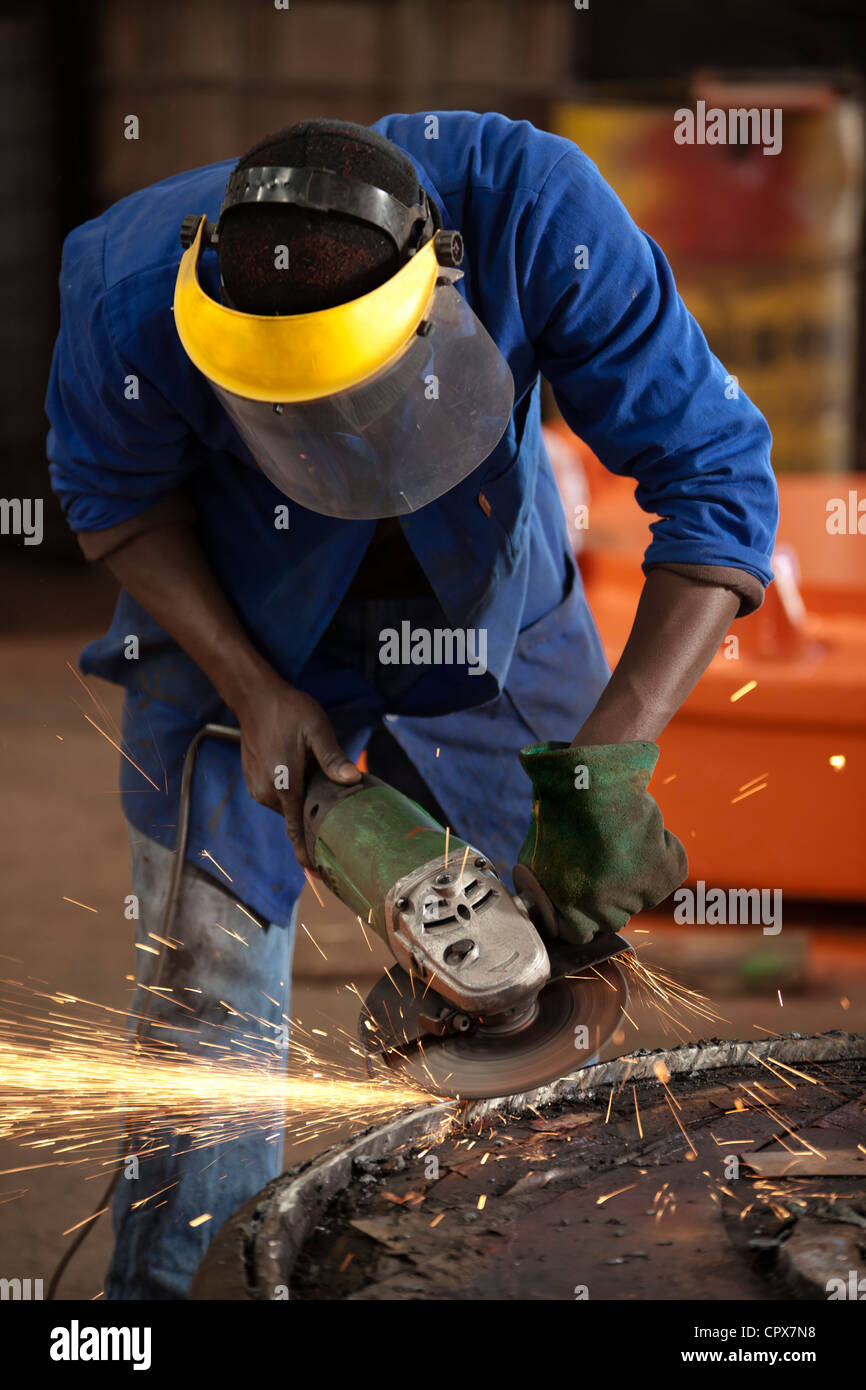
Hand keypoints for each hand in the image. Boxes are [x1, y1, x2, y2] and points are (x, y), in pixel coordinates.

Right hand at [235, 676, 359, 867]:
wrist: (255, 698)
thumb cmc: (289, 712)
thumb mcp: (317, 730)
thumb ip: (333, 758)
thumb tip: (353, 780)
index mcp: (284, 785)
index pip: (296, 829)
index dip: (305, 852)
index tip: (315, 872)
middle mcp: (267, 792)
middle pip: (296, 816)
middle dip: (315, 814)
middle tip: (337, 802)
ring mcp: (257, 787)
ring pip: (288, 806)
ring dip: (303, 800)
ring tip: (318, 779)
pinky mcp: (254, 781)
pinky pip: (278, 796)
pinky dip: (291, 792)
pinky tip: (302, 772)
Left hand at [516, 740, 687, 943]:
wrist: (591, 779)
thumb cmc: (558, 812)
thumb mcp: (533, 859)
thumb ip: (541, 892)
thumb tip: (545, 910)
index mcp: (567, 904)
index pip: (578, 934)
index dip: (580, 916)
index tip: (584, 897)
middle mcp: (602, 905)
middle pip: (612, 919)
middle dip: (609, 896)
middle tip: (605, 863)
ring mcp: (635, 891)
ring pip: (641, 898)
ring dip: (635, 876)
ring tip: (620, 843)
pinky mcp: (663, 873)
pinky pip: (668, 875)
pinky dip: (664, 855)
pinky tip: (643, 835)